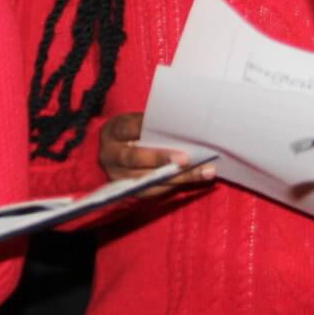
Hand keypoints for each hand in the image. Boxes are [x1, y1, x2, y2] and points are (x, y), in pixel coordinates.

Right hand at [97, 112, 214, 194]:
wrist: (112, 153)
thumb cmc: (131, 133)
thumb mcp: (134, 122)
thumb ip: (151, 124)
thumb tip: (184, 126)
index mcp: (112, 132)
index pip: (128, 128)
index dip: (146, 129)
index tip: (170, 130)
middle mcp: (110, 155)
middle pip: (134, 158)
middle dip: (161, 158)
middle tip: (186, 159)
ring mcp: (116, 175)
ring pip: (146, 179)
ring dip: (177, 177)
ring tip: (203, 172)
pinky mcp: (126, 191)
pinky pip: (150, 192)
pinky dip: (173, 186)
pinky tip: (193, 180)